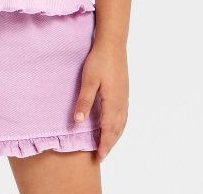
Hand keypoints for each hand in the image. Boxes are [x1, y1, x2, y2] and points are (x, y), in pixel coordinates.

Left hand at [72, 43, 128, 163]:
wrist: (113, 44)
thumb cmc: (99, 61)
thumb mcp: (88, 80)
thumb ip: (84, 102)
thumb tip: (77, 122)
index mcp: (113, 102)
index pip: (109, 130)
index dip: (104, 145)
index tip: (99, 158)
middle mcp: (121, 103)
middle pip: (117, 130)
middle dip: (110, 144)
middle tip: (102, 156)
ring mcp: (125, 97)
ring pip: (122, 123)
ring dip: (115, 136)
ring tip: (108, 145)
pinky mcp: (124, 91)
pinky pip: (124, 115)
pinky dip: (120, 125)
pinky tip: (116, 125)